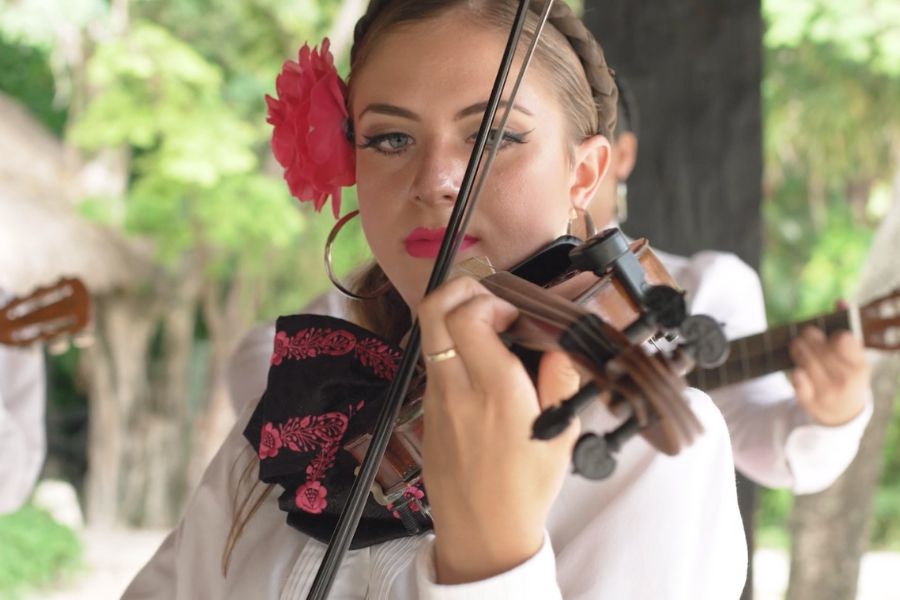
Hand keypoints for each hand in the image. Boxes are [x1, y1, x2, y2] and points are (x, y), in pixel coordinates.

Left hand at [417, 277, 579, 583]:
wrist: (482, 530)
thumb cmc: (525, 487)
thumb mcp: (561, 434)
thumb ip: (561, 379)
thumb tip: (557, 341)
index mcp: (496, 391)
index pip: (469, 318)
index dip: (490, 299)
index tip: (514, 312)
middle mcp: (457, 387)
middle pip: (434, 309)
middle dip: (460, 288)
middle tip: (490, 299)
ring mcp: (435, 397)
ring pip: (429, 331)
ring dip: (455, 315)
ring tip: (488, 328)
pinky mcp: (426, 408)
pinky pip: (433, 359)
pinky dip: (452, 345)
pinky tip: (479, 362)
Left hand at [789, 326, 869, 425]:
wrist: (843, 414)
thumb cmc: (847, 376)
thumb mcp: (854, 358)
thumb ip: (848, 329)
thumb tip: (841, 301)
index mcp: (859, 367)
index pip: (842, 339)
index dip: (833, 334)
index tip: (830, 336)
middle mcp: (845, 379)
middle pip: (820, 348)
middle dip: (809, 337)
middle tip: (804, 334)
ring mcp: (827, 392)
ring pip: (806, 361)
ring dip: (798, 349)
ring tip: (797, 344)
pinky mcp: (809, 401)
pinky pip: (796, 380)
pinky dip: (795, 371)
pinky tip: (797, 368)